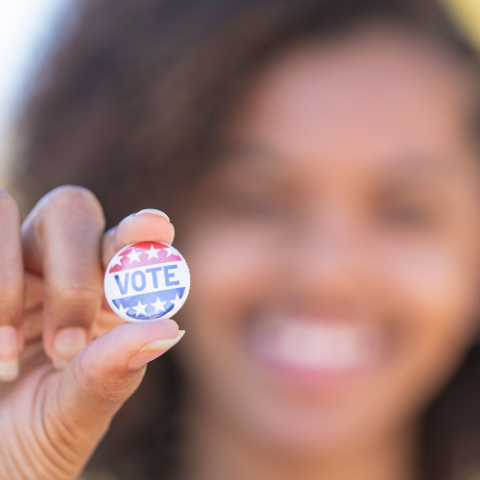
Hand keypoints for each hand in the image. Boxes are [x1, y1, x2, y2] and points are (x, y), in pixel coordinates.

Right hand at [0, 186, 182, 478]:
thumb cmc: (36, 438)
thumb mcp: (75, 414)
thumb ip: (113, 372)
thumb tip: (167, 328)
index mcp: (101, 297)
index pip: (122, 244)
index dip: (136, 231)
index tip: (155, 228)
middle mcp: (56, 270)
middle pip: (72, 211)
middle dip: (74, 273)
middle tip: (68, 346)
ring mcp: (8, 269)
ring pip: (8, 212)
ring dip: (11, 287)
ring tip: (10, 359)